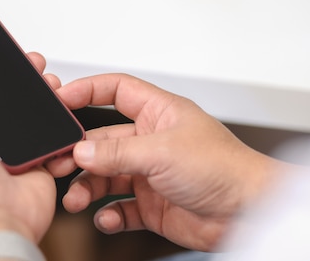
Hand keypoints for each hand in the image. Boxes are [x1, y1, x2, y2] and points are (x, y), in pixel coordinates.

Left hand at [0, 53, 56, 247]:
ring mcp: (9, 147)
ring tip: (49, 82)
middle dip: (15, 74)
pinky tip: (60, 106)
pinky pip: (49, 131)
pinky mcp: (35, 157)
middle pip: (0, 95)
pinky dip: (57, 119)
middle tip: (26, 62)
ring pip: (28, 109)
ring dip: (41, 92)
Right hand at [51, 73, 288, 250]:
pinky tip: (107, 217)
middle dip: (80, 152)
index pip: (116, 91)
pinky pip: (119, 207)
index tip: (59, 99)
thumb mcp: (162, 152)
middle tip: (60, 164)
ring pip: (106, 176)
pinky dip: (109, 214)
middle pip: (102, 139)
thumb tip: (81, 151)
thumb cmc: (224, 169)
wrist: (250, 213)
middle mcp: (152, 141)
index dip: (87, 90)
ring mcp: (151, 173)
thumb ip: (116, 152)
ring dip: (88, 187)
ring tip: (78, 199)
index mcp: (159, 113)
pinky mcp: (152, 204)